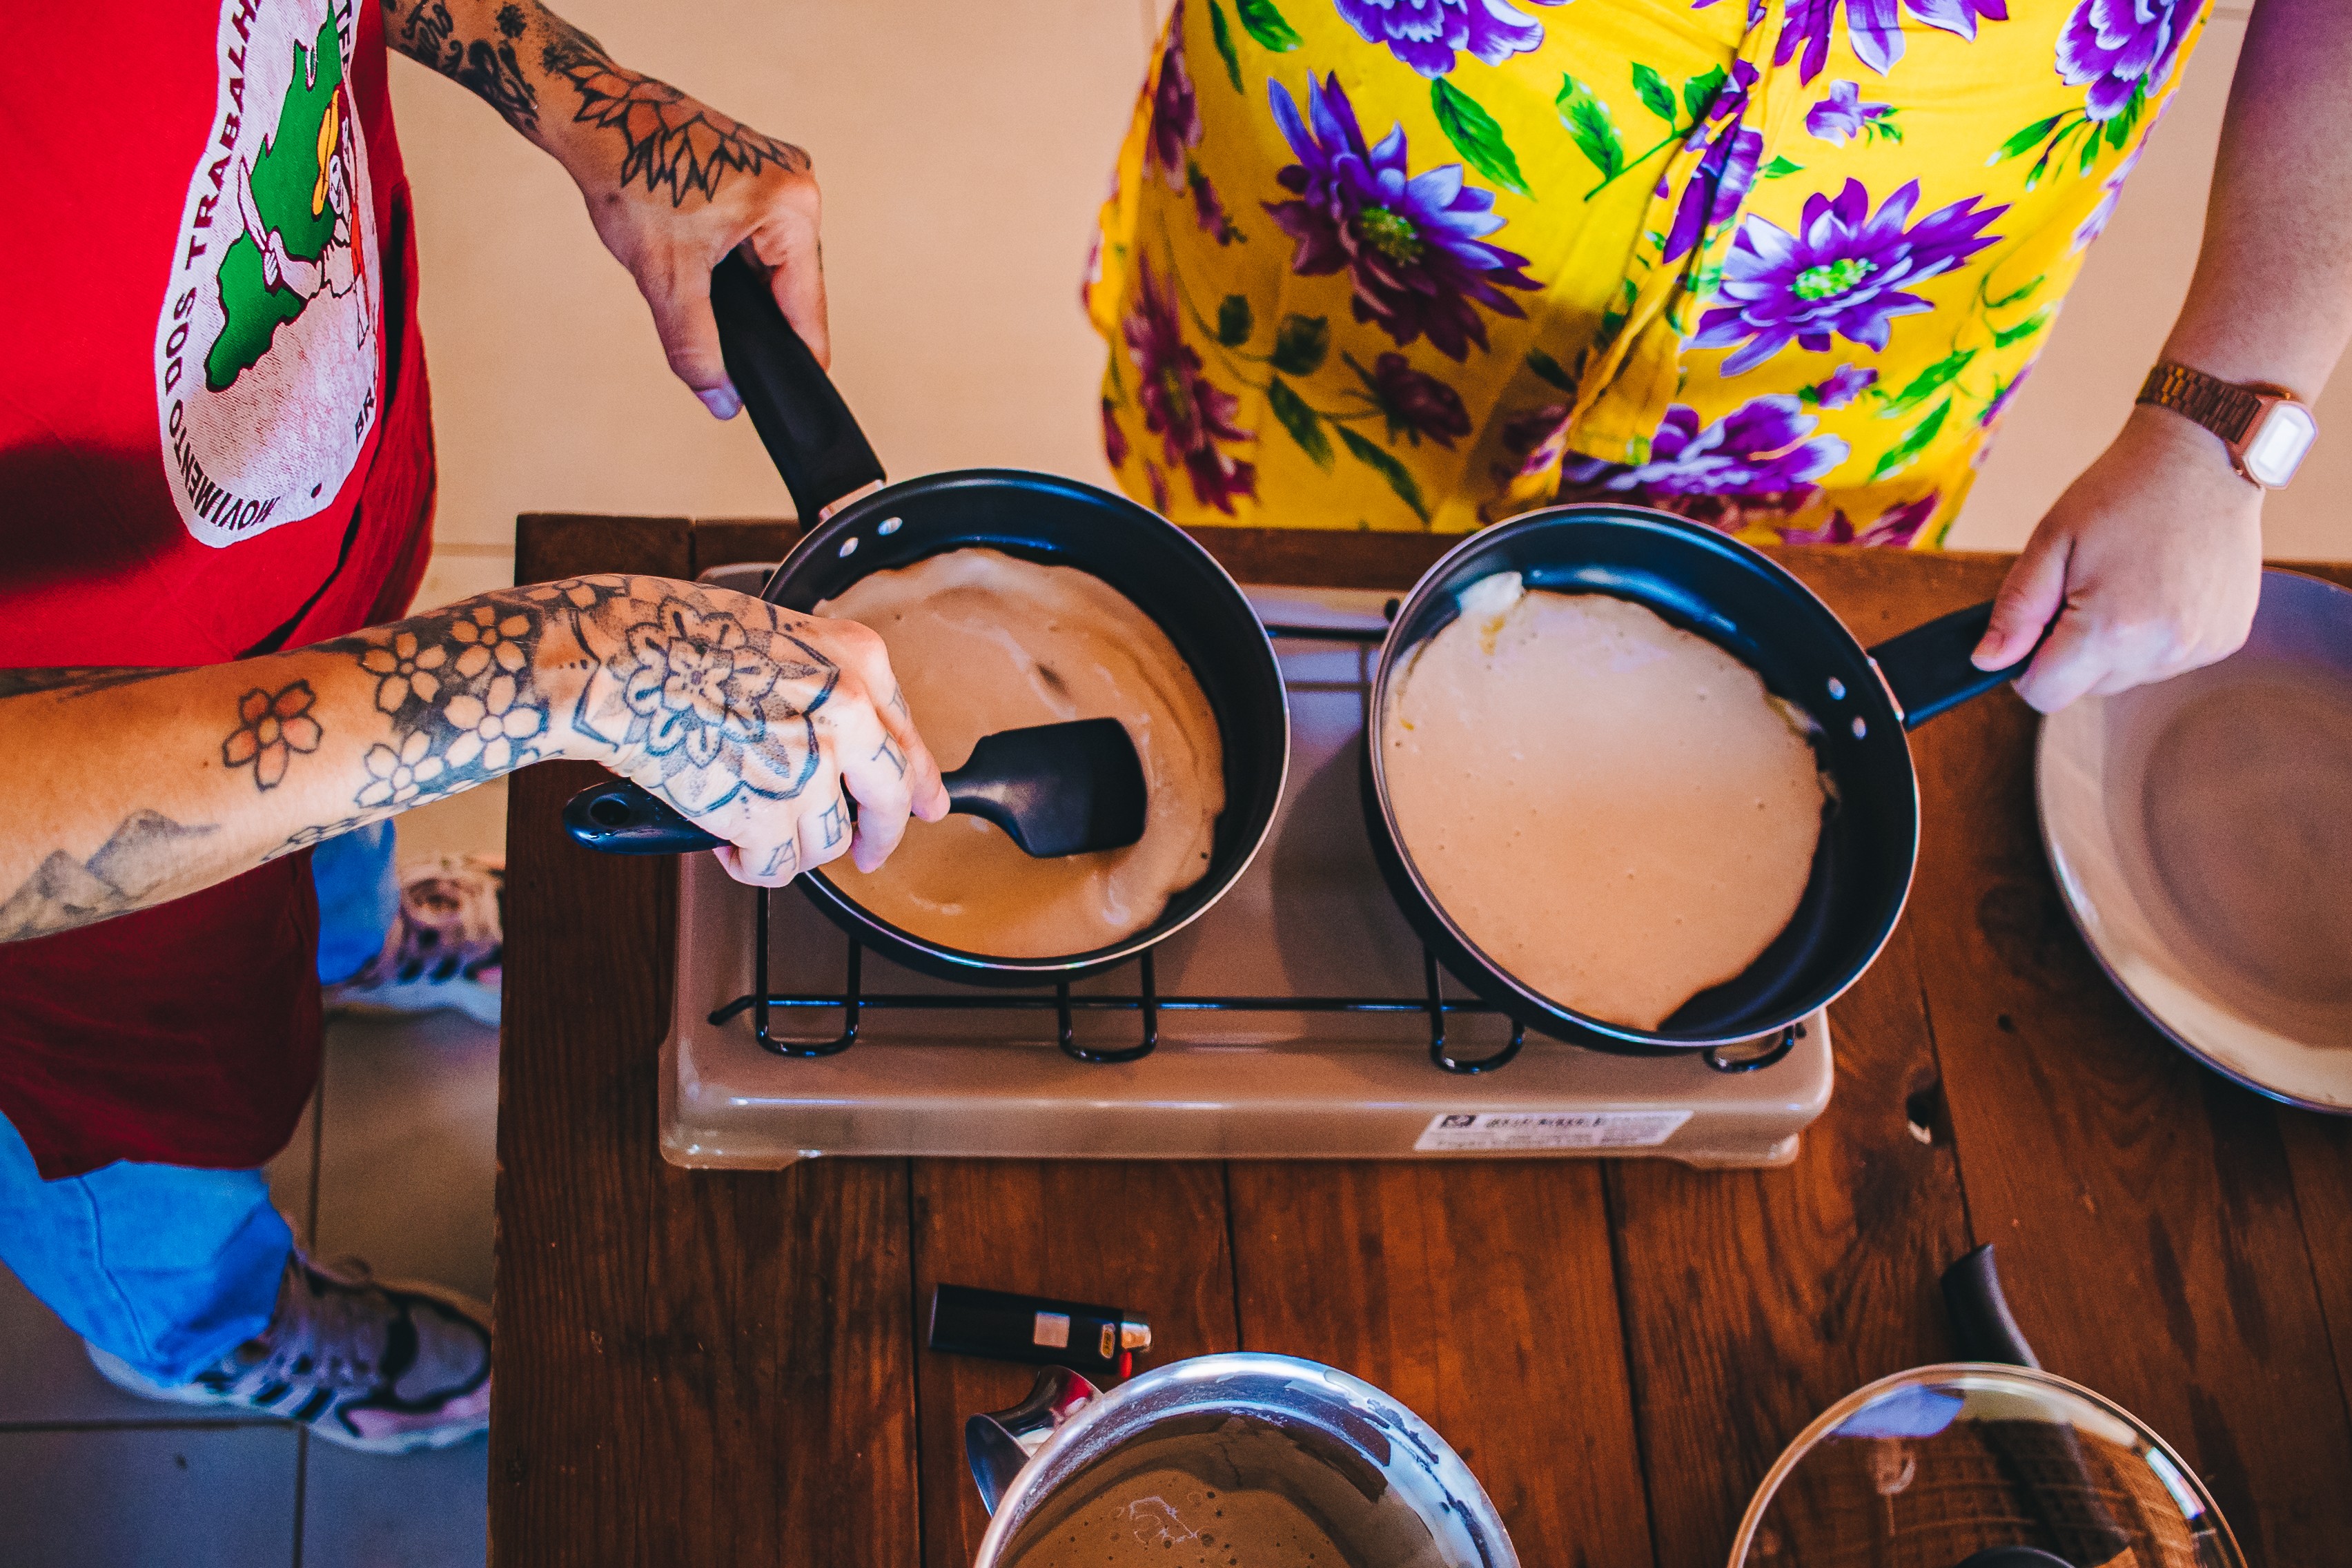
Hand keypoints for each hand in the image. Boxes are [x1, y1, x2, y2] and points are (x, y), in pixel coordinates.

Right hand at [536, 576, 946, 886]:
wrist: (618, 658)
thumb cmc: (669, 634)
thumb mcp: (772, 632)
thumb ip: (815, 681)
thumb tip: (828, 731)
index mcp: (856, 661)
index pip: (906, 735)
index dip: (917, 780)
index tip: (925, 805)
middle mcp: (849, 714)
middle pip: (891, 799)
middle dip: (881, 834)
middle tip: (871, 853)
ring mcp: (813, 768)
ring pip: (830, 841)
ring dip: (794, 848)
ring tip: (753, 832)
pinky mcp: (769, 814)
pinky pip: (777, 867)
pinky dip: (751, 866)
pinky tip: (725, 844)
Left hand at [540, 22, 828, 414]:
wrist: (593, 111)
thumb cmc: (629, 169)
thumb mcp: (664, 277)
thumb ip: (696, 347)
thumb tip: (721, 401)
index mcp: (794, 209)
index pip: (807, 309)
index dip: (795, 358)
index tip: (790, 394)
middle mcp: (798, 188)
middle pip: (791, 289)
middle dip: (754, 317)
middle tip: (709, 327)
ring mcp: (778, 178)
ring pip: (771, 266)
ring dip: (738, 287)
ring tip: (692, 277)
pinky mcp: (754, 174)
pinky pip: (756, 238)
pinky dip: (728, 260)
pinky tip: (696, 254)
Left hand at [1971, 405, 2263, 712]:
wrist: (2205, 458)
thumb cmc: (2123, 491)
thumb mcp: (2051, 541)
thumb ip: (2017, 609)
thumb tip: (1988, 661)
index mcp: (2111, 629)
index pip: (2047, 695)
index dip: (2029, 668)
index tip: (2036, 628)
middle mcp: (2162, 648)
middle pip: (2089, 690)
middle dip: (2074, 653)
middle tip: (2087, 589)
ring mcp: (2201, 646)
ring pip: (2130, 677)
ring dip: (2117, 647)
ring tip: (2129, 583)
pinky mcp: (2227, 638)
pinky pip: (2170, 660)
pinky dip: (2156, 636)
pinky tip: (2162, 587)